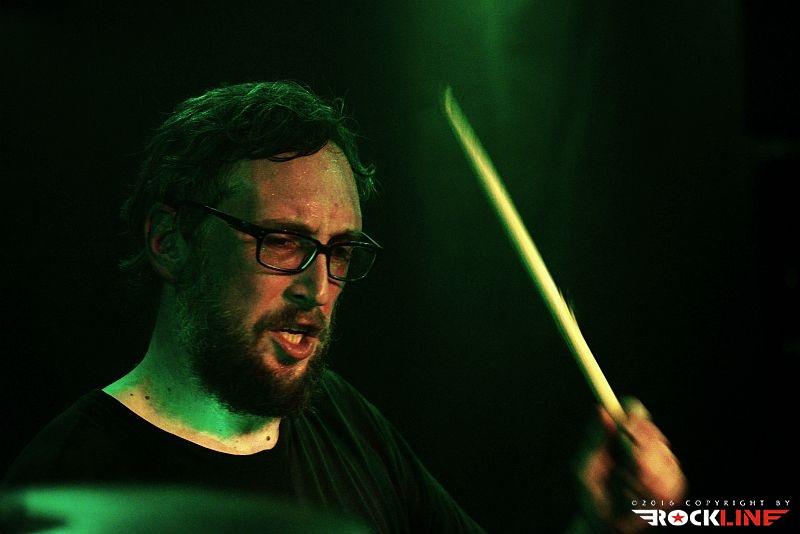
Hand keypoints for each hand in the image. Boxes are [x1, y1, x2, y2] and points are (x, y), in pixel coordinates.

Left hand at [577, 398, 686, 532]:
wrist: (607, 526)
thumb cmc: (591, 494)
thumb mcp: (584, 467)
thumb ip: (594, 440)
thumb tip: (601, 409)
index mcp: (618, 433)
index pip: (634, 409)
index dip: (634, 419)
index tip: (626, 431)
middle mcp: (641, 443)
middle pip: (653, 434)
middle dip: (639, 456)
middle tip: (624, 473)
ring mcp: (661, 461)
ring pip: (666, 459)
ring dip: (644, 480)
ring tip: (627, 493)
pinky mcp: (675, 482)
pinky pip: (675, 481)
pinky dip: (657, 494)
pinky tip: (642, 502)